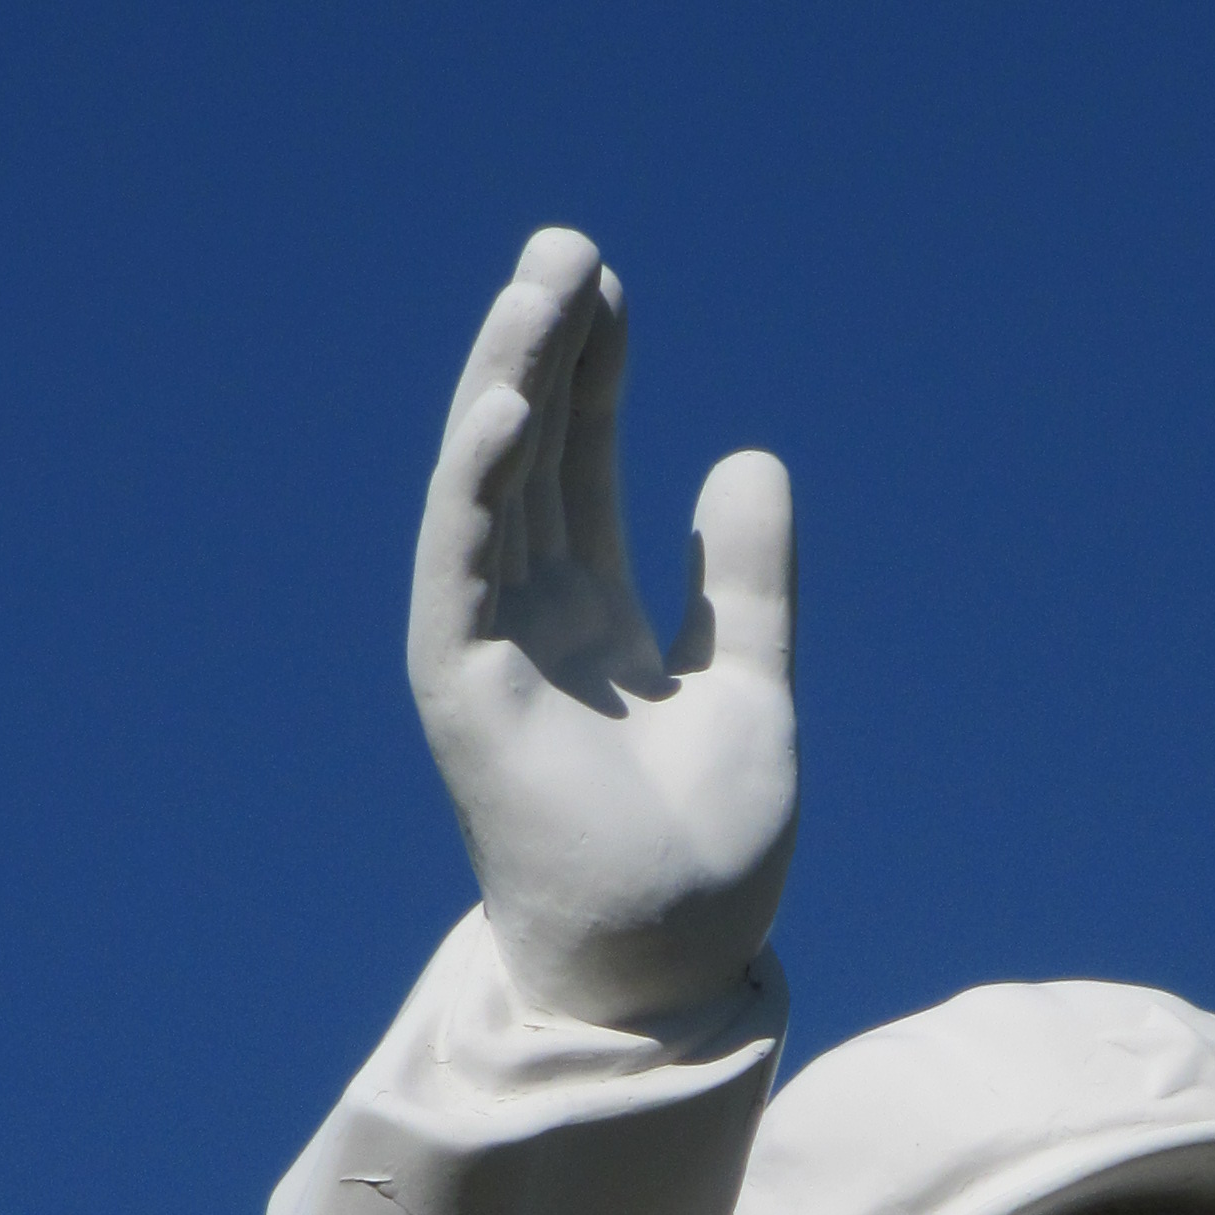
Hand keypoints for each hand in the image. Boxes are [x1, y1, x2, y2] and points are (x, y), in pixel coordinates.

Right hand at [408, 230, 796, 1023]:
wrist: (674, 966)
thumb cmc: (708, 861)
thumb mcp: (753, 691)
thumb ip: (752, 585)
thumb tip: (750, 455)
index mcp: (596, 625)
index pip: (582, 472)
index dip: (594, 379)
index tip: (613, 290)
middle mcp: (533, 627)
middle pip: (529, 461)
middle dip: (544, 353)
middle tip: (568, 247)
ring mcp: (491, 654)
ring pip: (487, 492)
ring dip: (507, 387)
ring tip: (539, 288)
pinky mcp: (463, 689)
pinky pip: (460, 566)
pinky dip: (480, 485)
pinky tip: (511, 404)